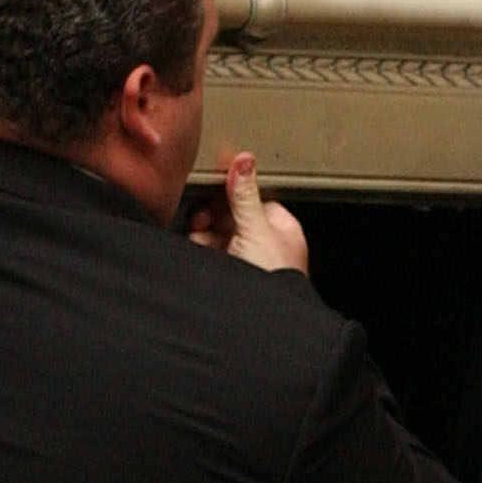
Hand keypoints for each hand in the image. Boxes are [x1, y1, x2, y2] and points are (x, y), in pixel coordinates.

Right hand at [188, 152, 308, 276]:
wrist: (260, 323)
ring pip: (216, 234)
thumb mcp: (256, 227)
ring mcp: (245, 261)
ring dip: (204, 235)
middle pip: (230, 216)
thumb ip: (246, 194)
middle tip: (204, 218)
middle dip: (213, 216)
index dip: (233, 192)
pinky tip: (200, 253)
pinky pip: (208, 253)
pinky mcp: (228, 275)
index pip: (253, 197)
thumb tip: (244, 160)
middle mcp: (265, 244)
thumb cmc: (274, 280)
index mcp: (282, 228)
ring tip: (203, 240)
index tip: (214, 185)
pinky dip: (201, 250)